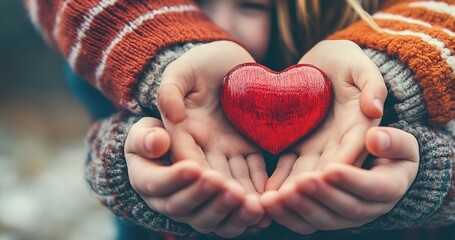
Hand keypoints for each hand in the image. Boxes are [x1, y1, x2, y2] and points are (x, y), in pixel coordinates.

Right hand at [125, 117, 264, 237]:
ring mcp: (196, 205)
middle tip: (223, 186)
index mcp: (145, 177)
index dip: (174, 178)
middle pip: (183, 207)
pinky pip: (230, 218)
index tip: (193, 168)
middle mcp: (168, 199)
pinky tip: (262, 209)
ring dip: (230, 212)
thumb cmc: (162, 130)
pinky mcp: (219, 204)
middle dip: (204, 197)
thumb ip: (148, 133)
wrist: (182, 132)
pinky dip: (245, 216)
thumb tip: (157, 141)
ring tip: (250, 204)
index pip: (156, 183)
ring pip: (209, 218)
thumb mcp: (147, 125)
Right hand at [158, 41, 267, 193]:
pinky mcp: (247, 147)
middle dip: (224, 195)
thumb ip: (170, 90)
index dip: (195, 174)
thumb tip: (170, 114)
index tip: (209, 181)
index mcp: (181, 134)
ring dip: (244, 197)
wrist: (225, 59)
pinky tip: (273, 196)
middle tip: (239, 202)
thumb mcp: (182, 70)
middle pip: (210, 180)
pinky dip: (261, 184)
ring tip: (258, 208)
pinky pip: (254, 170)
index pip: (186, 160)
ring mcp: (226, 150)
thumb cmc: (200, 63)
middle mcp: (203, 148)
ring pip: (234, 180)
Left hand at [261, 126, 419, 233]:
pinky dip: (287, 216)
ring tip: (276, 197)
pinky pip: (306, 224)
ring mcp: (346, 218)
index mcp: (390, 188)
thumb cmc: (391, 150)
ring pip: (322, 221)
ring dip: (298, 209)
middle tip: (299, 182)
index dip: (351, 180)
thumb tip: (375, 139)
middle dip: (320, 196)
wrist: (383, 170)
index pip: (372, 188)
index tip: (330, 169)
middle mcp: (370, 210)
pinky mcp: (326, 218)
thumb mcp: (400, 142)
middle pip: (345, 208)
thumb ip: (392, 140)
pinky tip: (268, 204)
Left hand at [264, 40, 386, 190]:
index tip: (324, 177)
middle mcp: (341, 144)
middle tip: (289, 197)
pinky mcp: (300, 147)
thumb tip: (375, 108)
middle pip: (328, 172)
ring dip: (292, 190)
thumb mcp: (359, 63)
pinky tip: (264, 193)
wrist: (323, 61)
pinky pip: (290, 167)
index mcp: (361, 127)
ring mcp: (320, 148)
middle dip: (311, 187)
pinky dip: (279, 180)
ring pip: (307, 175)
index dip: (340, 167)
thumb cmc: (344, 59)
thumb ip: (372, 83)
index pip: (354, 152)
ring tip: (272, 200)